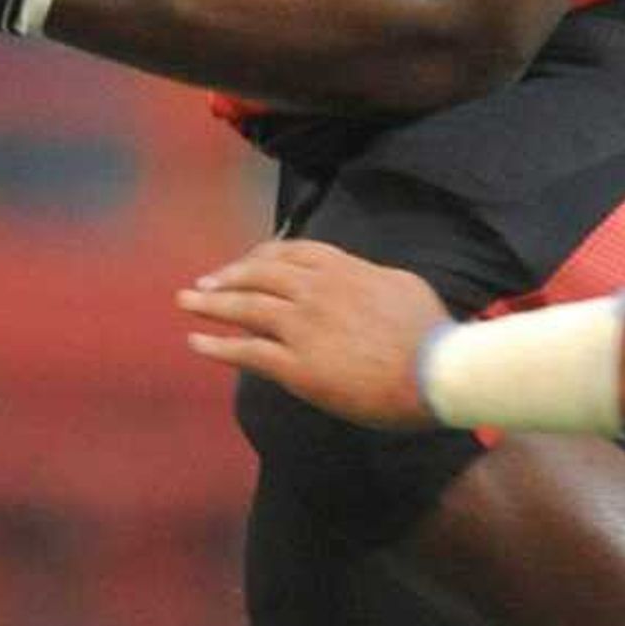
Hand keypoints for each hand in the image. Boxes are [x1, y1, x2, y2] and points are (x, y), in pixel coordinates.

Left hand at [178, 242, 449, 426]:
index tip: (246, 263)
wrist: (437, 372)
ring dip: (211, 304)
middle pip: (259, 275)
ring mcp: (304, 328)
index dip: (261, 257)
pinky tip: (197, 344)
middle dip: (227, 276)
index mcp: (343, 269)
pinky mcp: (298, 367)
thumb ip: (369, 277)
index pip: (290, 252)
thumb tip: (358, 276)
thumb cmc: (430, 334)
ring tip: (187, 302)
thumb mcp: (402, 286)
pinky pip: (248, 352)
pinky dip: (218, 346)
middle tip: (204, 283)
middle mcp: (316, 291)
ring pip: (246, 308)